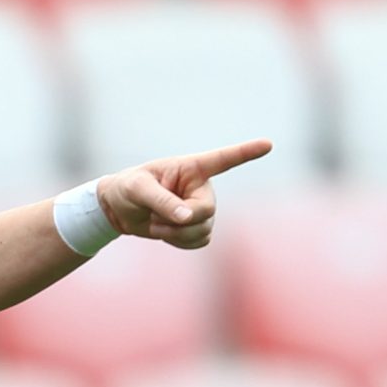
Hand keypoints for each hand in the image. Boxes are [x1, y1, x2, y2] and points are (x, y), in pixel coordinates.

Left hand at [96, 139, 272, 249]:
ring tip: (155, 224)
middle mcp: (201, 187)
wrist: (118, 209)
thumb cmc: (127, 189)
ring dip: (176, 235)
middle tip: (155, 219)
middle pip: (207, 211)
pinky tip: (165, 233)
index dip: (245, 152)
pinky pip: (199, 242)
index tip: (268, 144)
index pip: (222, 159)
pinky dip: (180, 243)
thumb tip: (187, 217)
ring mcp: (201, 208)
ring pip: (203, 230)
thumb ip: (162, 201)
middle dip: (180, 222)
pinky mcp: (196, 226)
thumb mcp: (137, 189)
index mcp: (190, 168)